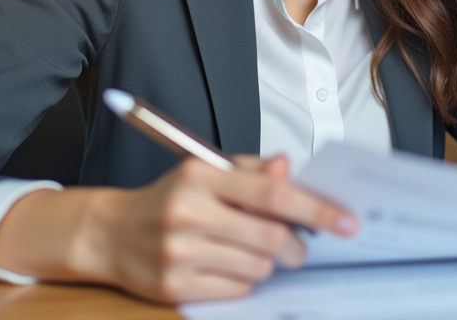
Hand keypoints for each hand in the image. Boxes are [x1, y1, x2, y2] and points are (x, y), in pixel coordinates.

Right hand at [0, 155, 356, 303]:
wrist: (110, 233)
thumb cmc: (170, 198)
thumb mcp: (207, 171)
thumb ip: (252, 170)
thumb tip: (289, 166)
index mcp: (200, 176)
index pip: (271, 192)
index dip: (315, 208)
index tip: (346, 221)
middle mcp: (187, 212)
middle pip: (269, 237)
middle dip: (295, 246)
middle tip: (300, 247)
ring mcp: (179, 253)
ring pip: (257, 267)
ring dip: (268, 264)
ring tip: (252, 252)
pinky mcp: (174, 287)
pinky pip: (236, 290)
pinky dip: (244, 281)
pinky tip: (229, 267)